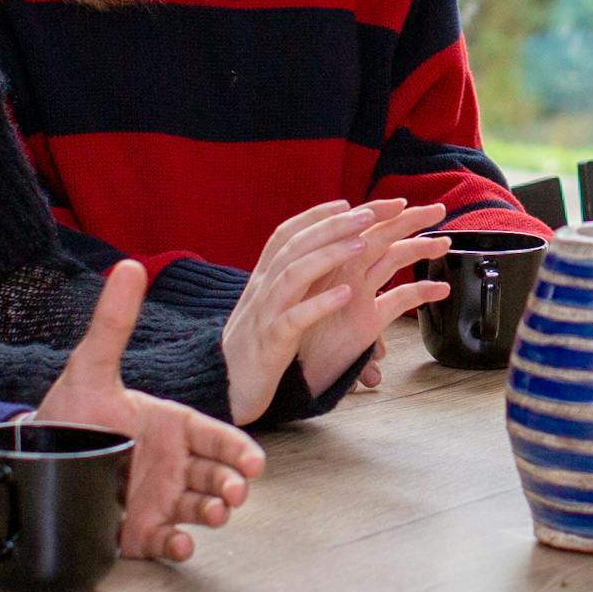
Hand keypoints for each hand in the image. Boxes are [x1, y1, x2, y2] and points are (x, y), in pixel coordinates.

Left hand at [47, 261, 264, 561]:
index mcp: (170, 427)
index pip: (216, 438)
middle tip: (235, 494)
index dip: (237, 451)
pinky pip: (165, 541)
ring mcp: (157, 499)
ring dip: (213, 514)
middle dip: (231, 486)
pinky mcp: (136, 531)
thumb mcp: (91, 367)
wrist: (31, 459)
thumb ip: (113, 322)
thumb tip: (130, 266)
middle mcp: (170, 464)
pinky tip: (181, 544)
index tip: (253, 462)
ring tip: (214, 516)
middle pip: (216, 476)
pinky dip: (178, 546)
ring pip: (199, 508)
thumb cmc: (69, 412)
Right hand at [218, 200, 449, 421]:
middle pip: (296, 245)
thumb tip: (316, 259)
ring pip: (294, 274)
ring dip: (328, 255)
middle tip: (370, 213)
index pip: (288, 235)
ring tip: (363, 243)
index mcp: (263, 279)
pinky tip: (346, 294)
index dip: (317, 216)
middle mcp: (262, 290)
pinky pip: (294, 319)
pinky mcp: (270, 344)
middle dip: (334, 225)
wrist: (222, 388)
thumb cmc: (254, 348)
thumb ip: (287, 283)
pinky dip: (319, 304)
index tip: (349, 202)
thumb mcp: (267, 308)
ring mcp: (264, 315)